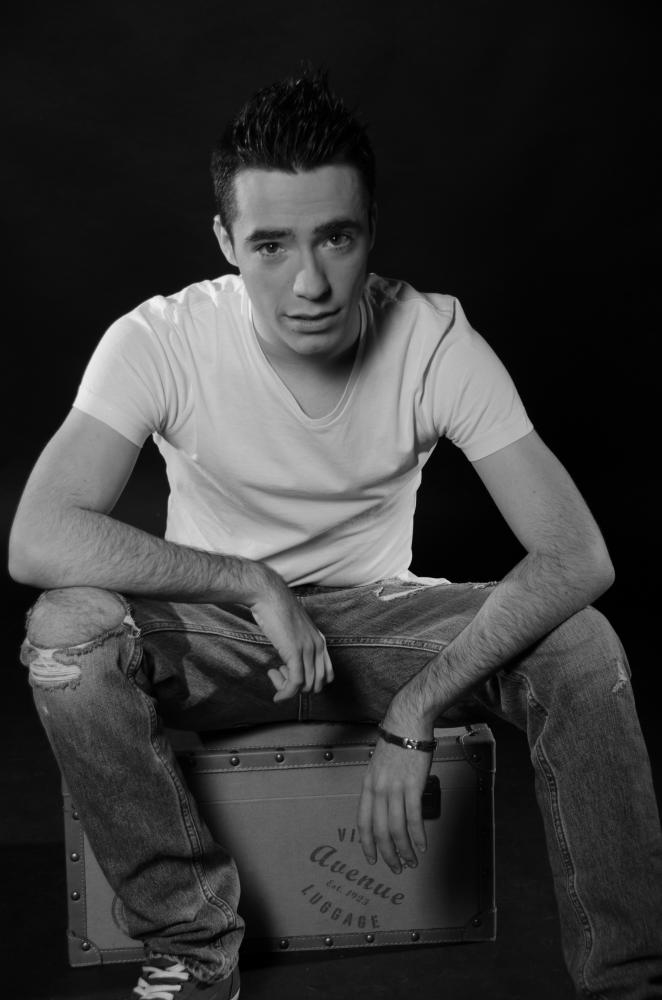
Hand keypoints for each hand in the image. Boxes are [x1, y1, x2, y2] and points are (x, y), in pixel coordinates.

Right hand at [249, 568, 333, 701]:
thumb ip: (297, 644)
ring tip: (274, 675)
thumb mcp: (293, 630)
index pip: (327, 675)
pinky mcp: (295, 652)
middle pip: (318, 684)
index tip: (291, 677)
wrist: (268, 595)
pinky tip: (277, 695)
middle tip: (280, 677)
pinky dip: (286, 694)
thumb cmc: (276, 610)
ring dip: (288, 689)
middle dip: (299, 689)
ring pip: (307, 686)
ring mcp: (308, 649)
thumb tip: (290, 663)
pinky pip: (295, 683)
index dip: (311, 683)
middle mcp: (318, 646)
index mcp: (320, 641)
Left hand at [357, 724, 432, 873]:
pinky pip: (414, 818)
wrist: (407, 723)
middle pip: (380, 831)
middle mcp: (378, 790)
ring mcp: (395, 788)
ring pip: (397, 829)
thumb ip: (380, 788)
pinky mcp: (413, 786)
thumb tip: (386, 808)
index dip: (367, 844)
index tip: (372, 858)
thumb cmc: (396, 743)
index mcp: (368, 786)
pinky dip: (418, 836)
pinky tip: (423, 846)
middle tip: (396, 867)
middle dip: (388, 854)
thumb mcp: (379, 766)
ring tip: (412, 861)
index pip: (363, 822)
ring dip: (405, 850)